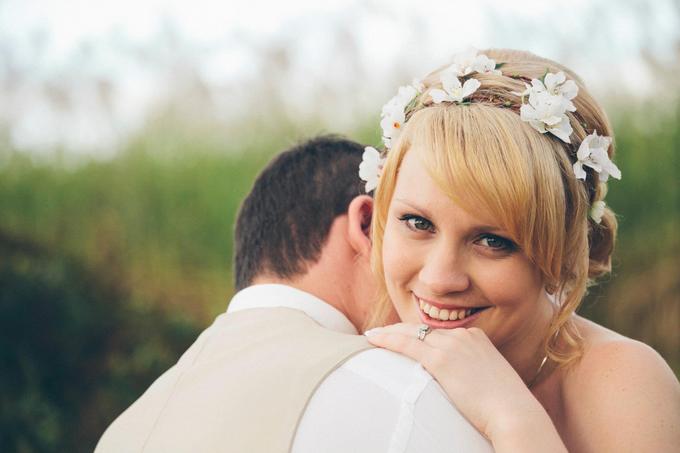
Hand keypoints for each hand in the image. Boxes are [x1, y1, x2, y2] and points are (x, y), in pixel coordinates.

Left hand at [365, 324, 543, 440]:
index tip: (403, 335)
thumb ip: (472, 372)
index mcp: (476, 336)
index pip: (438, 331)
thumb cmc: (504, 405)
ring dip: (389, 333)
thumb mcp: (489, 379)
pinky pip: (407, 344)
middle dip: (400, 329)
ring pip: (411, 333)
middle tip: (381, 332)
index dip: (417, 333)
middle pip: (423, 328)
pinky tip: (373, 339)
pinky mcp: (442, 360)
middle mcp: (463, 335)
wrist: (514, 413)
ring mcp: (452, 345)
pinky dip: (388, 339)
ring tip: (372, 335)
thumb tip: (461, 382)